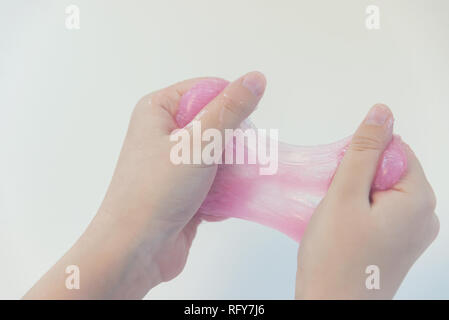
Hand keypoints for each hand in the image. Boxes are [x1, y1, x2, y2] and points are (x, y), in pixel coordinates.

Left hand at [24, 71, 265, 298]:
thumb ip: (230, 109)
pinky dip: (222, 192)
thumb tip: (256, 78)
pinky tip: (218, 206)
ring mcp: (173, 164)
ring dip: (230, 171)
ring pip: (218, 155)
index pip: (207, 90)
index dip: (229, 107)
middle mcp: (163, 133)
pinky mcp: (182, 190)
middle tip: (232, 162)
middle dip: (232, 145)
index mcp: (158, 110)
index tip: (240, 132)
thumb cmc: (158, 191)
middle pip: (215, 125)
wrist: (134, 251)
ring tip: (228, 186)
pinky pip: (213, 181)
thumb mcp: (199, 143)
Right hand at [295, 104, 438, 298]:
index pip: (395, 150)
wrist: (332, 306)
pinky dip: (361, 211)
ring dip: (356, 194)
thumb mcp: (344, 195)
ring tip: (338, 218)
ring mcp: (415, 232)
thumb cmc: (335, 256)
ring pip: (383, 190)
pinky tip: (345, 228)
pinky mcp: (401, 244)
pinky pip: (382, 211)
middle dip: (358, 177)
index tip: (341, 182)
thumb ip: (363, 151)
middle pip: (389, 170)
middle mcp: (426, 215)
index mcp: (419, 198)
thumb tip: (382, 112)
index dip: (362, 159)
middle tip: (336, 202)